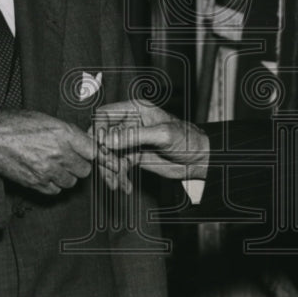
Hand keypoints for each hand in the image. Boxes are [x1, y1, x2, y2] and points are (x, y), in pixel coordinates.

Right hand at [0, 110, 125, 194]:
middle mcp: (58, 152)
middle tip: (70, 160)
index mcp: (62, 133)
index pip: (93, 150)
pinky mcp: (36, 182)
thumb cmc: (14, 125)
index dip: (90, 151)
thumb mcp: (45, 118)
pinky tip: (47, 175)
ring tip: (56, 167)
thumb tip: (83, 140)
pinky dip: (53, 185)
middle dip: (79, 165)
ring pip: (71, 182)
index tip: (86, 152)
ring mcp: (47, 170)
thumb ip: (67, 131)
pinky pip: (55, 190)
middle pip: (85, 170)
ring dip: (66, 176)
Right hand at [93, 100, 209, 180]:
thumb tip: (107, 140)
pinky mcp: (132, 156)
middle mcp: (129, 123)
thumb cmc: (187, 140)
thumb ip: (134, 136)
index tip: (101, 147)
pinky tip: (125, 186)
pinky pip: (117, 167)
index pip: (104, 114)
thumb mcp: (162, 135)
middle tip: (112, 168)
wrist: (199, 160)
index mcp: (135, 110)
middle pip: (102, 137)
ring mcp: (129, 141)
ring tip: (117, 183)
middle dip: (103, 155)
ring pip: (107, 154)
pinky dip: (118, 178)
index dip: (98, 130)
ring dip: (109, 170)